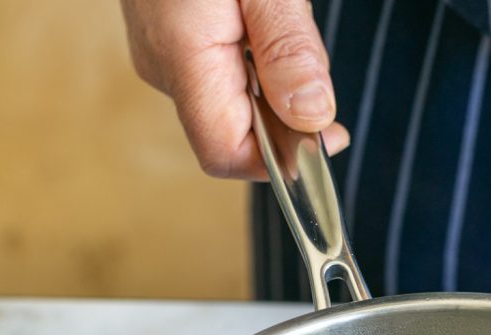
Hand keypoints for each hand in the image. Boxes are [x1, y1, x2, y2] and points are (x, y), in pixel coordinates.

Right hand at [120, 0, 349, 179]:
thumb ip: (287, 47)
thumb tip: (312, 117)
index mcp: (181, 54)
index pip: (225, 153)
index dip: (279, 162)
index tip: (328, 138)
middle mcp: (164, 65)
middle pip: (236, 130)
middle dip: (286, 112)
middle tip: (310, 53)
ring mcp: (162, 52)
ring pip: (233, 101)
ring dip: (274, 79)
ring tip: (279, 15)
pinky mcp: (170, 37)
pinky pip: (221, 72)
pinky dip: (256, 58)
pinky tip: (264, 16)